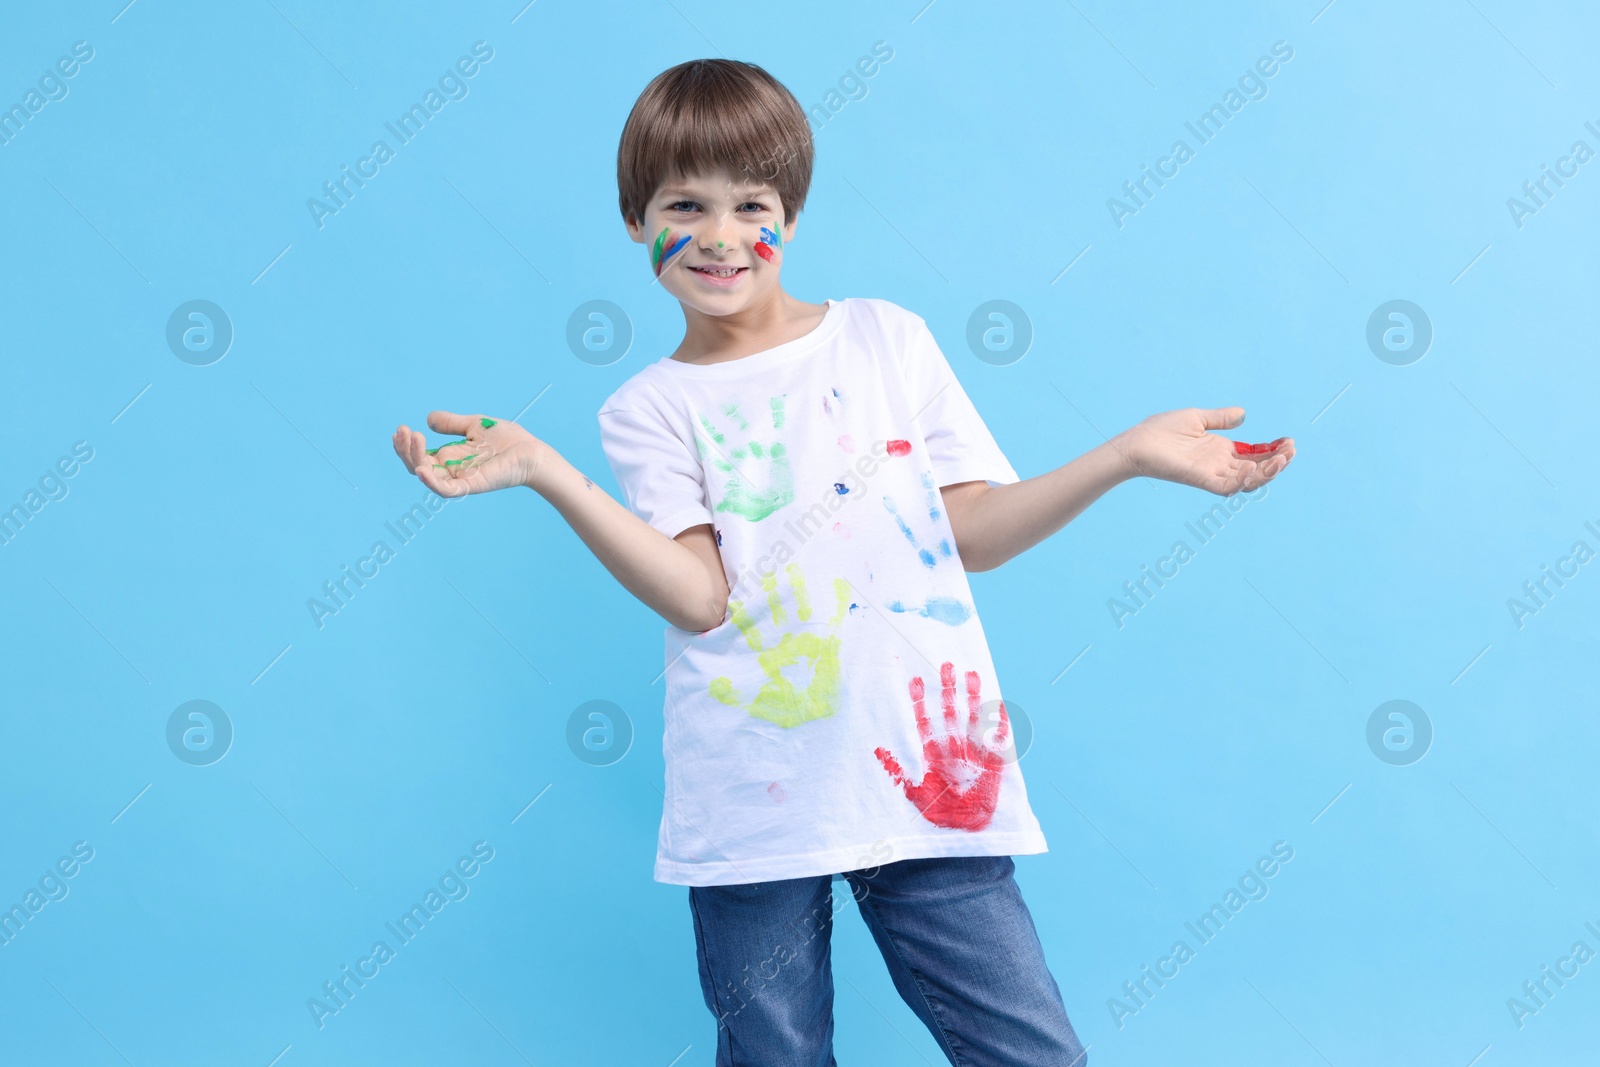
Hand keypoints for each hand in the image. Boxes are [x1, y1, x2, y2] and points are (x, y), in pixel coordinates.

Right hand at [392, 411, 546, 497]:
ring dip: (414, 458)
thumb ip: (452, 423)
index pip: (420, 456)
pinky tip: (421, 468)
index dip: (407, 445)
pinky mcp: (471, 486)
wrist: (532, 451)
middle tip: (402, 430)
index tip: (400, 429)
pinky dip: (431, 483)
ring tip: (412, 437)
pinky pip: (446, 490)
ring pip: (427, 477)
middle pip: (417, 466)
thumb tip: (428, 419)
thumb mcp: (474, 425)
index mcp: (450, 458)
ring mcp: (460, 479)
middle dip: (405, 449)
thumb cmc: (507, 440)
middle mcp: (451, 470)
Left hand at [874, 662, 1009, 831]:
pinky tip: (998, 703)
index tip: (914, 679)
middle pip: (950, 712)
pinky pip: (998, 739)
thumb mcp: (912, 792)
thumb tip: (877, 749)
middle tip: (944, 665)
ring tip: (970, 673)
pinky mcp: (994, 764)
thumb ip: (897, 770)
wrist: (965, 832)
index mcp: (933, 754)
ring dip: (972, 697)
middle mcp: (954, 749)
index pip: (925, 721)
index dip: (920, 701)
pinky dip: (999, 723)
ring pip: (973, 718)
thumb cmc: (939, 814)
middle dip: (947, 689)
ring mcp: (974, 754)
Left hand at [1113, 406, 1293, 495]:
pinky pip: (1226, 487)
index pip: (1255, 455)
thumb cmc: (1161, 430)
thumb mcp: (1197, 418)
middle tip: (1291, 450)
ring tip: (1283, 459)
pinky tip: (1255, 469)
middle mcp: (1220, 465)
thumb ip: (1220, 418)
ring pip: (1247, 481)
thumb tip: (1243, 414)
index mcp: (1221, 451)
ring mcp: (1211, 474)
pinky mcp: (1200, 480)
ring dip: (1267, 472)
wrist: (1136, 442)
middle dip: (1277, 461)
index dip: (1273, 450)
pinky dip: (1242, 482)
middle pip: (1256, 469)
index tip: (1288, 441)